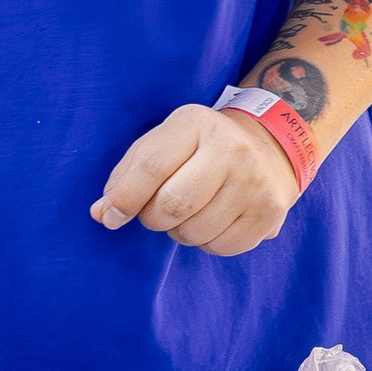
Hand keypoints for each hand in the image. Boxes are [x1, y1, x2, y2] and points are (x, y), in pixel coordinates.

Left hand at [94, 103, 301, 254]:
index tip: (111, 216)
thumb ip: (127, 176)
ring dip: (179, 232)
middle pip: (172, 205)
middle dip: (152, 218)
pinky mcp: (270, 211)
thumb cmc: (199, 147)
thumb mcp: (163, 144)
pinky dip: (206, 243)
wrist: (269, 145)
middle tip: (156, 212)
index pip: (151, 167)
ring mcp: (255, 181)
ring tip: (188, 213)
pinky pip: (221, 247)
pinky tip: (213, 221)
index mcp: (196, 123)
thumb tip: (101, 214)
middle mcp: (231, 148)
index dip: (124, 199)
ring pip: (194, 232)